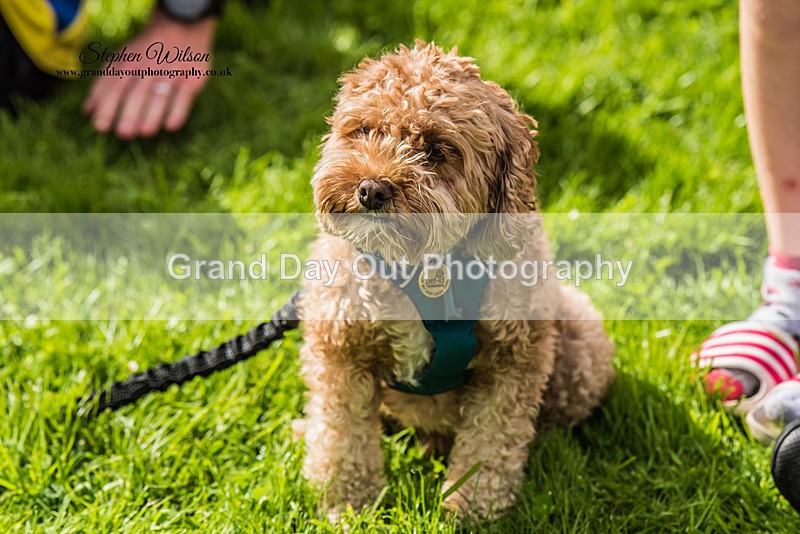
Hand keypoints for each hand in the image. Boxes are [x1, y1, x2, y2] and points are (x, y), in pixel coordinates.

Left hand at [83, 10, 216, 138]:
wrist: (181, 26)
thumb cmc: (147, 51)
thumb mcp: (122, 60)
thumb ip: (105, 85)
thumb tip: (87, 111)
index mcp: (128, 63)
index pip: (115, 87)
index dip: (107, 106)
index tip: (100, 127)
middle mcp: (148, 67)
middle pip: (136, 92)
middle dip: (129, 113)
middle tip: (123, 133)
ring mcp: (171, 73)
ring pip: (159, 95)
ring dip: (152, 114)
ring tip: (144, 133)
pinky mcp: (192, 78)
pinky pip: (184, 97)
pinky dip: (178, 112)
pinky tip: (171, 126)